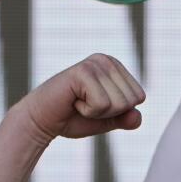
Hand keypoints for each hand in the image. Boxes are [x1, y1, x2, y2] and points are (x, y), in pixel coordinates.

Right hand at [19, 54, 144, 142]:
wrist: (42, 120)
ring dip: (97, 112)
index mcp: (116, 67)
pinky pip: (102, 104)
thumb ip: (125, 118)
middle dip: (109, 112)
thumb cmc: (73, 117)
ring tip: (78, 102)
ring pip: (118, 103)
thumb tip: (137, 117)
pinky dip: (87, 111)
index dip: (118, 111)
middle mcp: (107, 60)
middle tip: (85, 105)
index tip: (95, 105)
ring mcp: (95, 63)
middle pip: (130, 100)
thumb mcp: (107, 120)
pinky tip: (73, 101)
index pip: (139, 97)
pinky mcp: (83, 71)